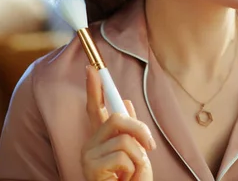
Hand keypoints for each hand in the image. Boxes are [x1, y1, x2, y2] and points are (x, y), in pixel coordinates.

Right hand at [81, 65, 154, 180]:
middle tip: (149, 147)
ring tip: (132, 173)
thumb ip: (128, 130)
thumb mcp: (135, 152)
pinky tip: (125, 179)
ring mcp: (88, 155)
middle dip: (139, 128)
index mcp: (101, 138)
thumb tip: (124, 102)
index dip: (94, 87)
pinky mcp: (91, 167)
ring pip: (124, 138)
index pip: (95, 107)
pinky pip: (123, 154)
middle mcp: (90, 143)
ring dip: (139, 156)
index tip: (92, 67)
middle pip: (116, 117)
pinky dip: (134, 167)